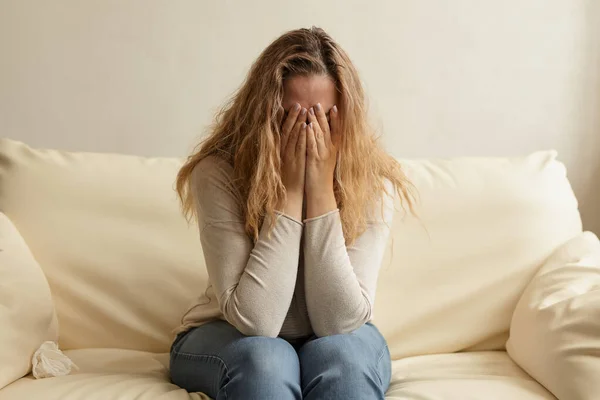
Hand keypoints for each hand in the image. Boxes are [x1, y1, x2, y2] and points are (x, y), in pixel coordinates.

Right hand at [277, 103, 307, 220]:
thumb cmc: (289, 177)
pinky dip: (302, 135)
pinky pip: (299, 146)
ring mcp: (290, 155)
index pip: (283, 130)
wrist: (288, 193)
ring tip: (304, 110)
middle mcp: (284, 150)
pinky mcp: (296, 161)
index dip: (287, 118)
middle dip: (293, 116)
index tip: (292, 107)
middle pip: (287, 130)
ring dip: (298, 122)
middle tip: (298, 104)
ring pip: (293, 135)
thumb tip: (293, 137)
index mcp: (281, 150)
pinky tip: (306, 126)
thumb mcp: (286, 160)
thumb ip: (288, 149)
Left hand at [305, 103, 339, 195]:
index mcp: (333, 150)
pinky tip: (307, 126)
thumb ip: (327, 148)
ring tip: (311, 110)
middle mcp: (330, 151)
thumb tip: (325, 136)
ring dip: (315, 122)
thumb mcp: (327, 160)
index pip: (336, 131)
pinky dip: (310, 135)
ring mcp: (322, 155)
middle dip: (322, 116)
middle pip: (327, 130)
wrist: (321, 191)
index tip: (334, 107)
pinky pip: (312, 145)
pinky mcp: (314, 160)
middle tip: (318, 103)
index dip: (336, 119)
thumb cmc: (322, 176)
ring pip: (319, 135)